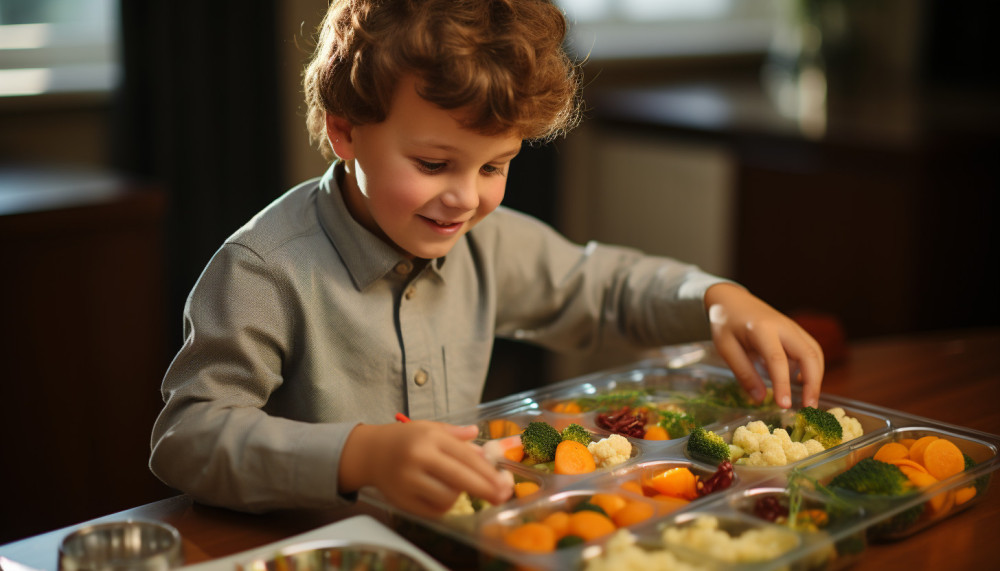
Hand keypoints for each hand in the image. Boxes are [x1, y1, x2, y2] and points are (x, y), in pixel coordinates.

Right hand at [339, 421, 512, 517]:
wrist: (370, 453)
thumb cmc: (404, 439)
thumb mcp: (430, 427)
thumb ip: (457, 435)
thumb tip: (482, 442)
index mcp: (429, 438)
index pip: (465, 457)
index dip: (488, 472)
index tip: (504, 482)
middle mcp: (418, 458)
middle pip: (459, 479)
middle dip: (484, 489)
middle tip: (501, 496)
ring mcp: (408, 481)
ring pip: (447, 497)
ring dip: (460, 495)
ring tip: (458, 486)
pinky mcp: (402, 500)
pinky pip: (433, 510)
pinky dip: (444, 505)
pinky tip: (444, 495)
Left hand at [704, 283, 823, 407]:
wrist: (732, 299)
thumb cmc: (726, 323)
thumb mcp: (726, 348)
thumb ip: (743, 373)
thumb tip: (760, 399)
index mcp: (761, 329)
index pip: (777, 360)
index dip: (783, 384)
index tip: (785, 405)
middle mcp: (783, 326)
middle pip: (808, 355)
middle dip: (813, 383)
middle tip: (808, 408)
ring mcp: (793, 327)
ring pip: (815, 352)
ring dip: (817, 377)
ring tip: (808, 401)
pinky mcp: (796, 331)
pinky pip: (811, 350)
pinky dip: (813, 368)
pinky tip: (803, 384)